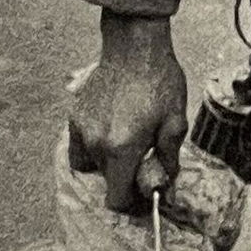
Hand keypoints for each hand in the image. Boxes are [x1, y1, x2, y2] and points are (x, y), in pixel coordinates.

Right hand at [68, 14, 188, 212]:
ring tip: (126, 145)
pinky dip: (93, 147)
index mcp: (121, 148)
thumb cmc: (159, 82)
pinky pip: (79, 146)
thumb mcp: (175, 122)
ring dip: (107, 164)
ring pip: (89, 165)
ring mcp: (82, 129)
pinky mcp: (75, 116)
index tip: (143, 194)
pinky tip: (111, 131)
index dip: (131, 203)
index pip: (115, 199)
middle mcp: (96, 143)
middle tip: (143, 162)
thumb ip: (168, 160)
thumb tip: (164, 186)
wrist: (135, 47)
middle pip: (106, 182)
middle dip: (124, 179)